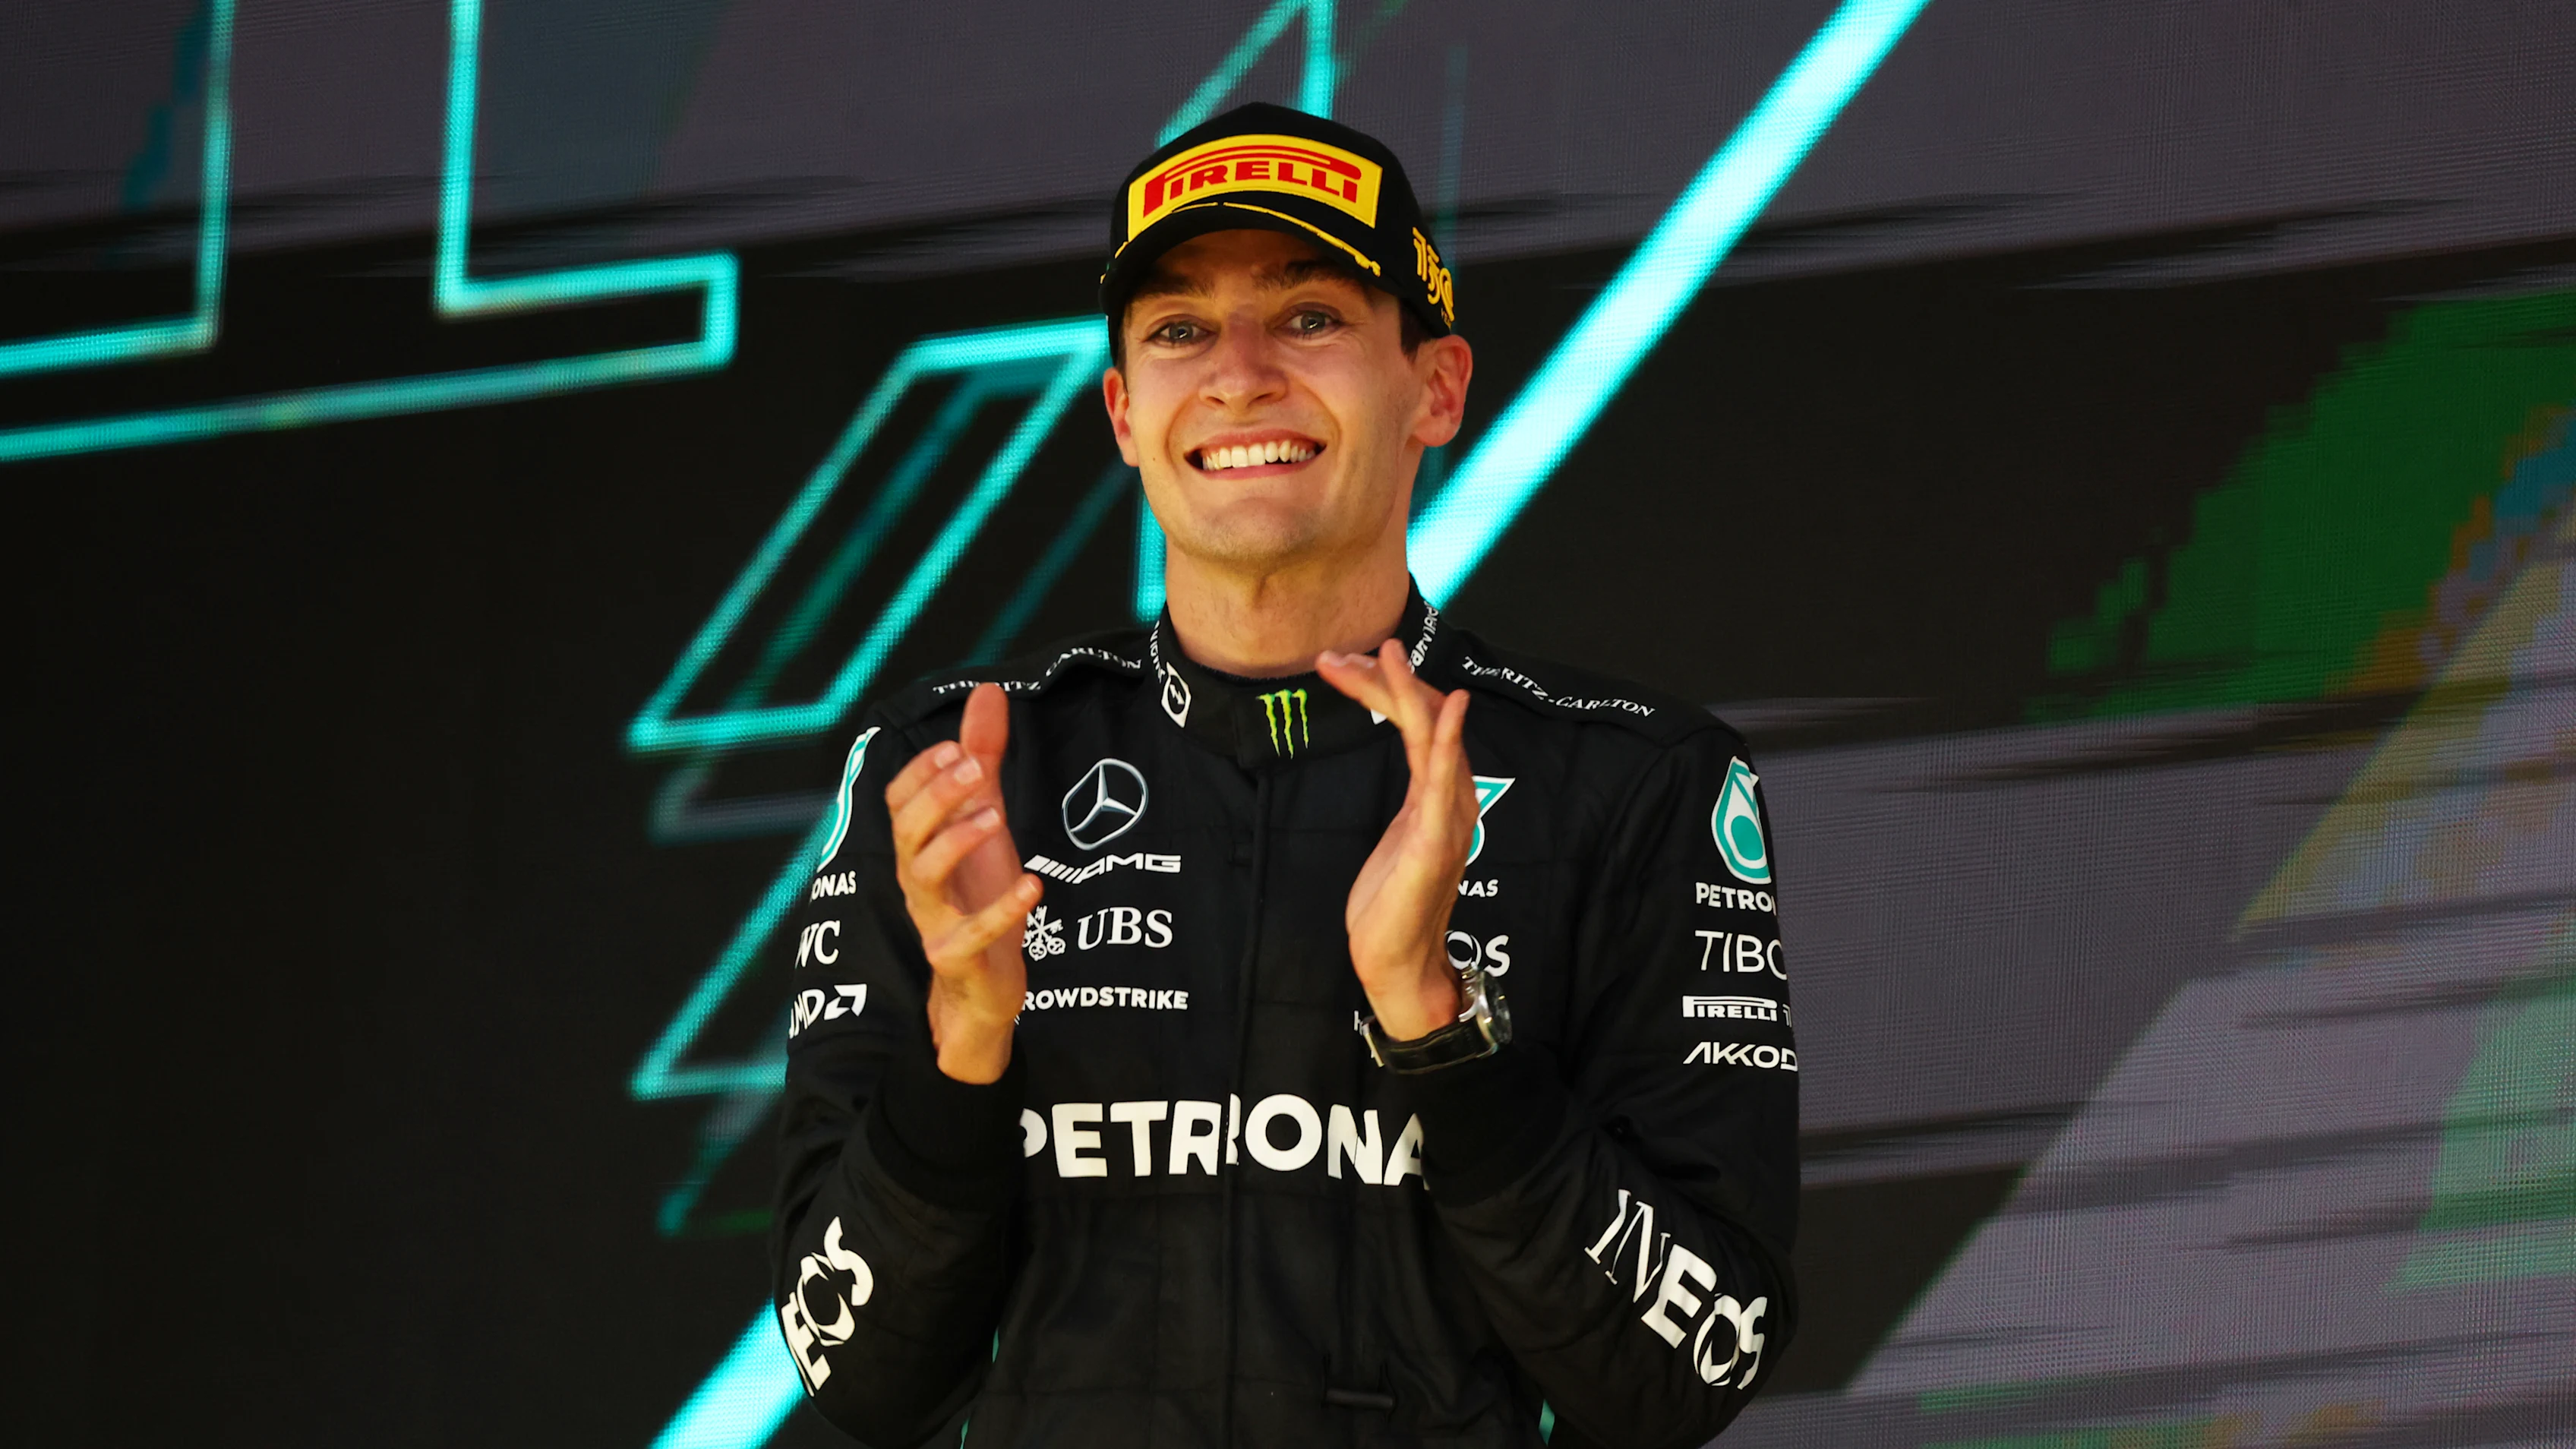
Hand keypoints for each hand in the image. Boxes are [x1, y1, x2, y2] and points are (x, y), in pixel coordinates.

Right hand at [883, 684, 1036, 1082]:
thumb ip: (984, 760)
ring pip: (925, 876)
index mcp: (919, 847)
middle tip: (973, 767)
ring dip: (957, 841)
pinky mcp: (959, 959)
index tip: (957, 746)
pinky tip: (1033, 886)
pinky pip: (971, 935)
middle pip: (906, 831)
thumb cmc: (980, 897)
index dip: (921, 771)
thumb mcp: (986, 823)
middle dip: (936, 797)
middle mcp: (918, 881)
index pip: (898, 801)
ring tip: (995, 817)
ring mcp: (934, 921)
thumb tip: (987, 692)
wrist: (982, 989)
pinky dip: (1002, 909)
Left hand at [1315, 640, 1474, 1040]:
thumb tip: (1400, 770)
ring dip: (1408, 690)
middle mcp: (1450, 799)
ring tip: (1385, 652)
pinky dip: (1449, 738)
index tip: (1346, 665)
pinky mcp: (1436, 839)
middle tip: (1339, 657)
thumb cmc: (1392, 905)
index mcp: (1437, 796)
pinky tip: (1449, 706)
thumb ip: (1408, 800)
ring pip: (1431, 737)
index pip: (1418, 724)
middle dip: (1383, 681)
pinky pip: (1444, 779)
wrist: (1398, 962)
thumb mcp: (1396, 838)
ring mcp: (1446, 817)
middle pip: (1422, 720)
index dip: (1385, 689)